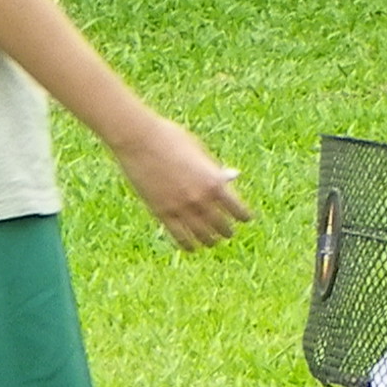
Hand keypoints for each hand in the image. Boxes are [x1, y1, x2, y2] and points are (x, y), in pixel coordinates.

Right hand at [114, 118, 251, 248]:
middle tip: (227, 232)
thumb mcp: (199, 152)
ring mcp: (181, 208)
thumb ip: (214, 169)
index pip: (238, 210)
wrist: (140, 139)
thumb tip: (232, 177)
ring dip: (209, 241)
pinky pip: (179, 238)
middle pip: (222, 226)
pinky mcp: (162, 213)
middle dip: (226, 231)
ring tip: (211, 242)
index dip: (244, 217)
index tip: (246, 219)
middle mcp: (201, 198)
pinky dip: (188, 245)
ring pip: (203, 236)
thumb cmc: (171, 139)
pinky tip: (191, 247)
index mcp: (214, 181)